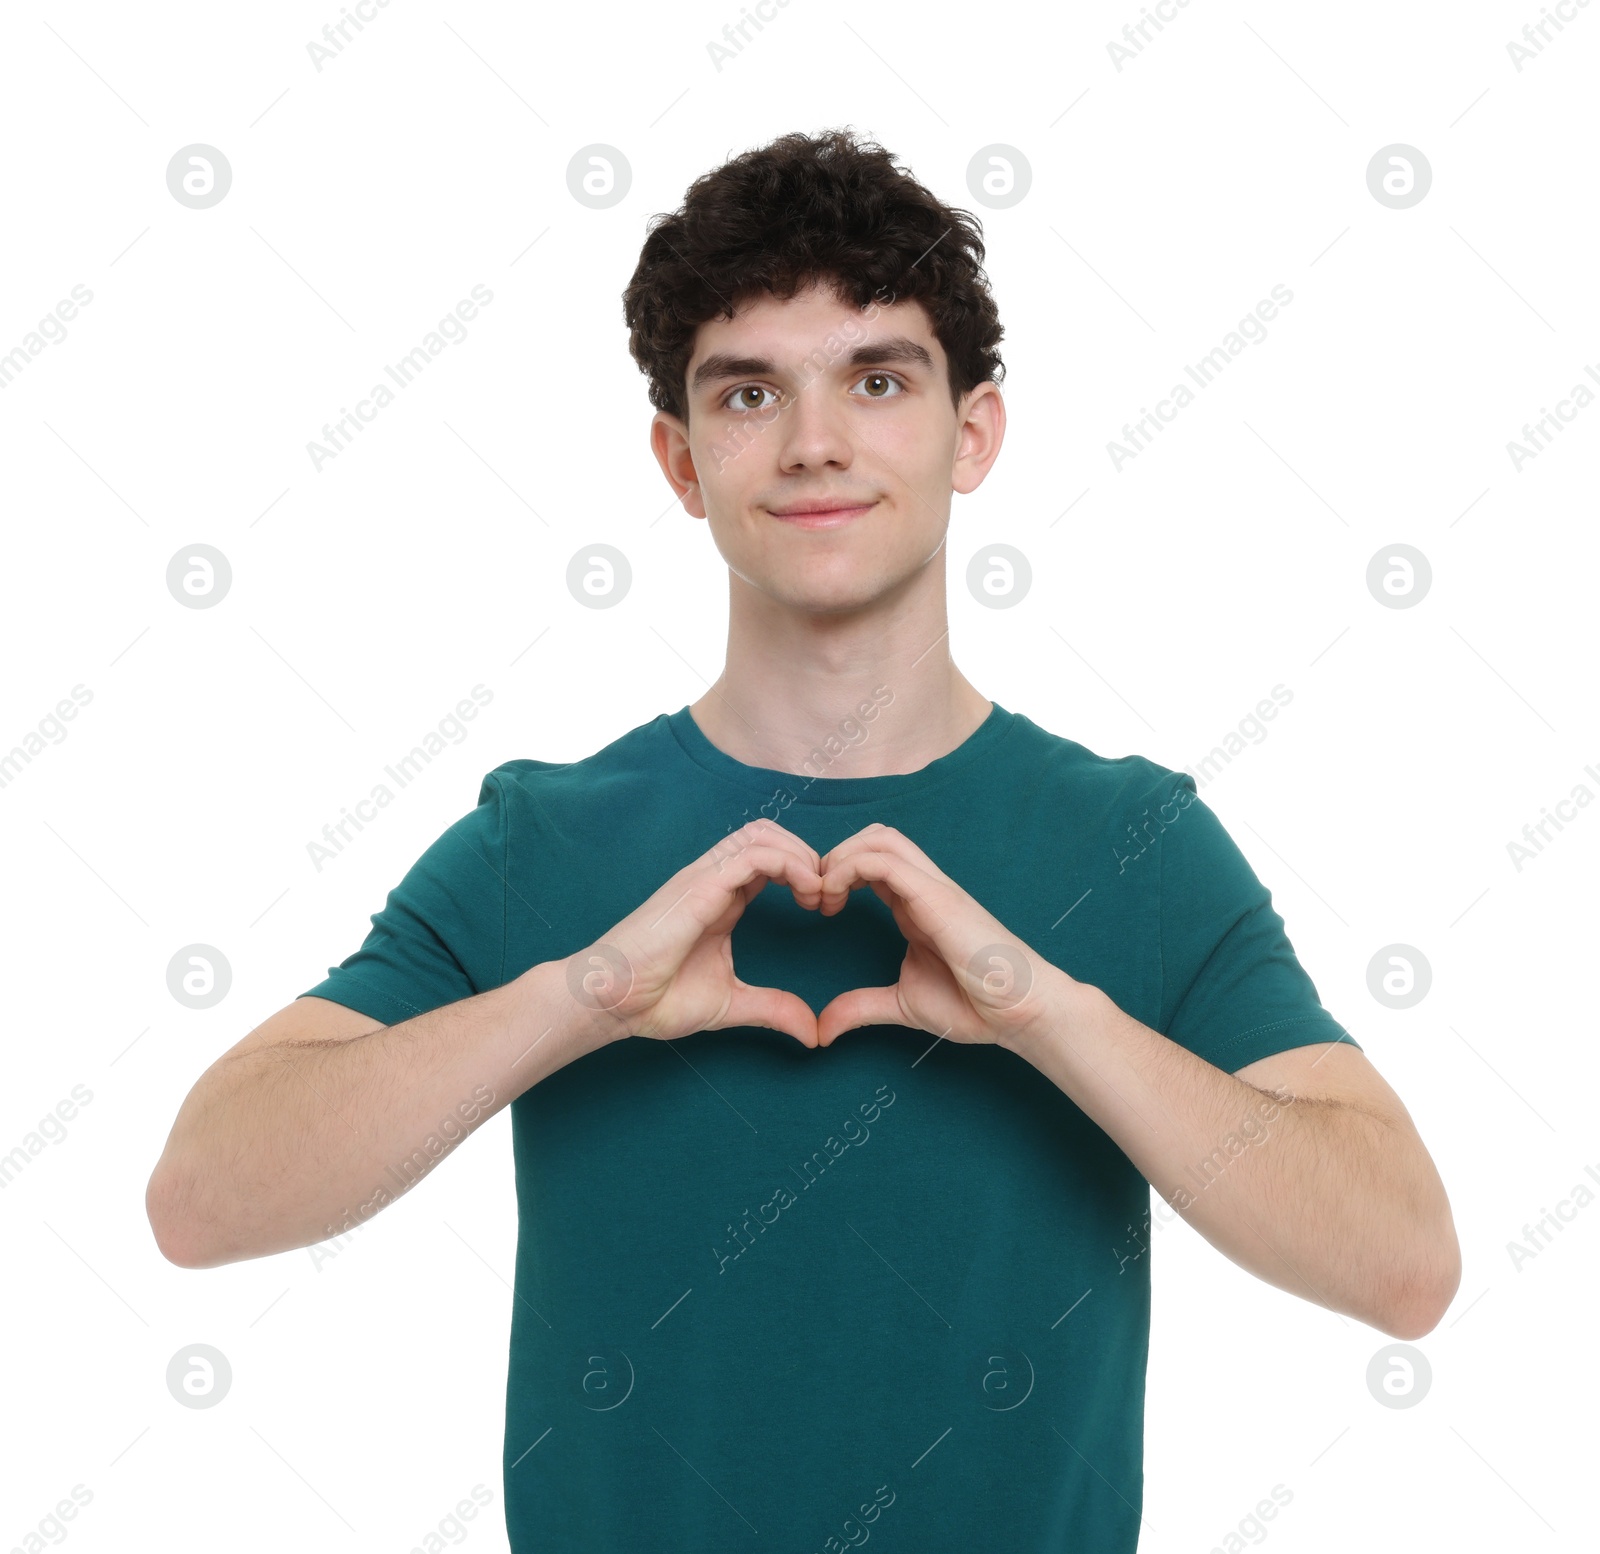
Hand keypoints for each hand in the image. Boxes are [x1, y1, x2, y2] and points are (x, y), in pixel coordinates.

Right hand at [564, 819, 823, 1046]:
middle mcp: (714, 880)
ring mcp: (705, 878)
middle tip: (827, 897)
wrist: (610, 1001)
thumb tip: (813, 1033)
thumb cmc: (655, 998)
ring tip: (817, 893)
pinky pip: (753, 855)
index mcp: (722, 899)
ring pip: (763, 834)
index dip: (804, 873)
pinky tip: (806, 892)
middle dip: (808, 855)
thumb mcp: (730, 1004)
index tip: (825, 908)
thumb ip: (773, 1009)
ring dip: (801, 855)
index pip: (769, 860)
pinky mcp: (699, 886)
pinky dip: (788, 864)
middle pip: (770, 835)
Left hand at [814, 823, 1070, 1048]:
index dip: (836, 874)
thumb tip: (821, 1030)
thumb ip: (860, 1008)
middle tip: (815, 897)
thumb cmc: (975, 1005)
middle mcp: (923, 888)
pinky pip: (885, 861)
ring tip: (824, 897)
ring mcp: (932, 888)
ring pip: (880, 839)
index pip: (872, 862)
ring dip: (840, 858)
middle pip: (874, 837)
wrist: (1019, 1011)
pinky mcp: (937, 896)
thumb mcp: (901, 1005)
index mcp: (915, 905)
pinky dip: (850, 869)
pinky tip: (835, 900)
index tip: (817, 909)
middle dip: (835, 856)